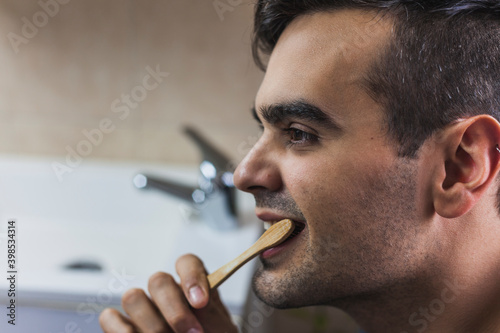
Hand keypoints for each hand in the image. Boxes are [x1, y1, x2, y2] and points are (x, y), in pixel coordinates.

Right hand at [99, 254, 237, 332]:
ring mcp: (142, 308)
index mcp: (194, 287)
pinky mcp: (121, 326)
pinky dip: (121, 330)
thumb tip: (198, 307)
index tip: (201, 302)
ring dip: (151, 323)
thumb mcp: (221, 330)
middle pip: (158, 280)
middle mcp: (166, 292)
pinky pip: (109, 317)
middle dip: (174, 310)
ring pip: (132, 296)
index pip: (187, 263)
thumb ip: (212, 317)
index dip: (192, 277)